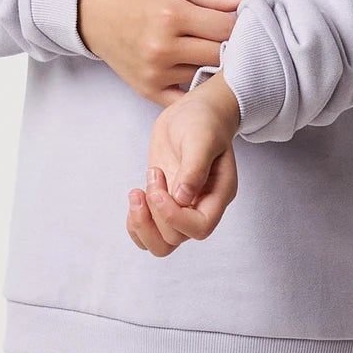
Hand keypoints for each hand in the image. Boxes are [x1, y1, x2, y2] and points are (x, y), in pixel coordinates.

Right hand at [79, 0, 246, 102]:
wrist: (96, 16)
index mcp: (171, 16)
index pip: (226, 28)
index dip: (241, 25)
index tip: (242, 23)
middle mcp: (162, 48)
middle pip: (220, 55)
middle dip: (233, 47)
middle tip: (233, 40)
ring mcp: (155, 73)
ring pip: (207, 77)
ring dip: (217, 68)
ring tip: (215, 54)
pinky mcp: (149, 91)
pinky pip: (187, 99)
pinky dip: (199, 91)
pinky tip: (202, 77)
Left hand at [127, 77, 241, 255]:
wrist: (193, 110)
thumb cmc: (204, 120)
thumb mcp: (201, 137)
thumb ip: (194, 168)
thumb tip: (182, 198)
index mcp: (218, 194)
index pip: (200, 228)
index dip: (174, 217)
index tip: (158, 190)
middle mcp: (201, 206)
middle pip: (176, 239)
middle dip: (154, 214)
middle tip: (152, 175)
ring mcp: (181, 207)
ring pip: (161, 242)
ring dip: (142, 223)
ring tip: (136, 192)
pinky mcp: (163, 201)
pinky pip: (148, 231)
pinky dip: (135, 223)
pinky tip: (135, 197)